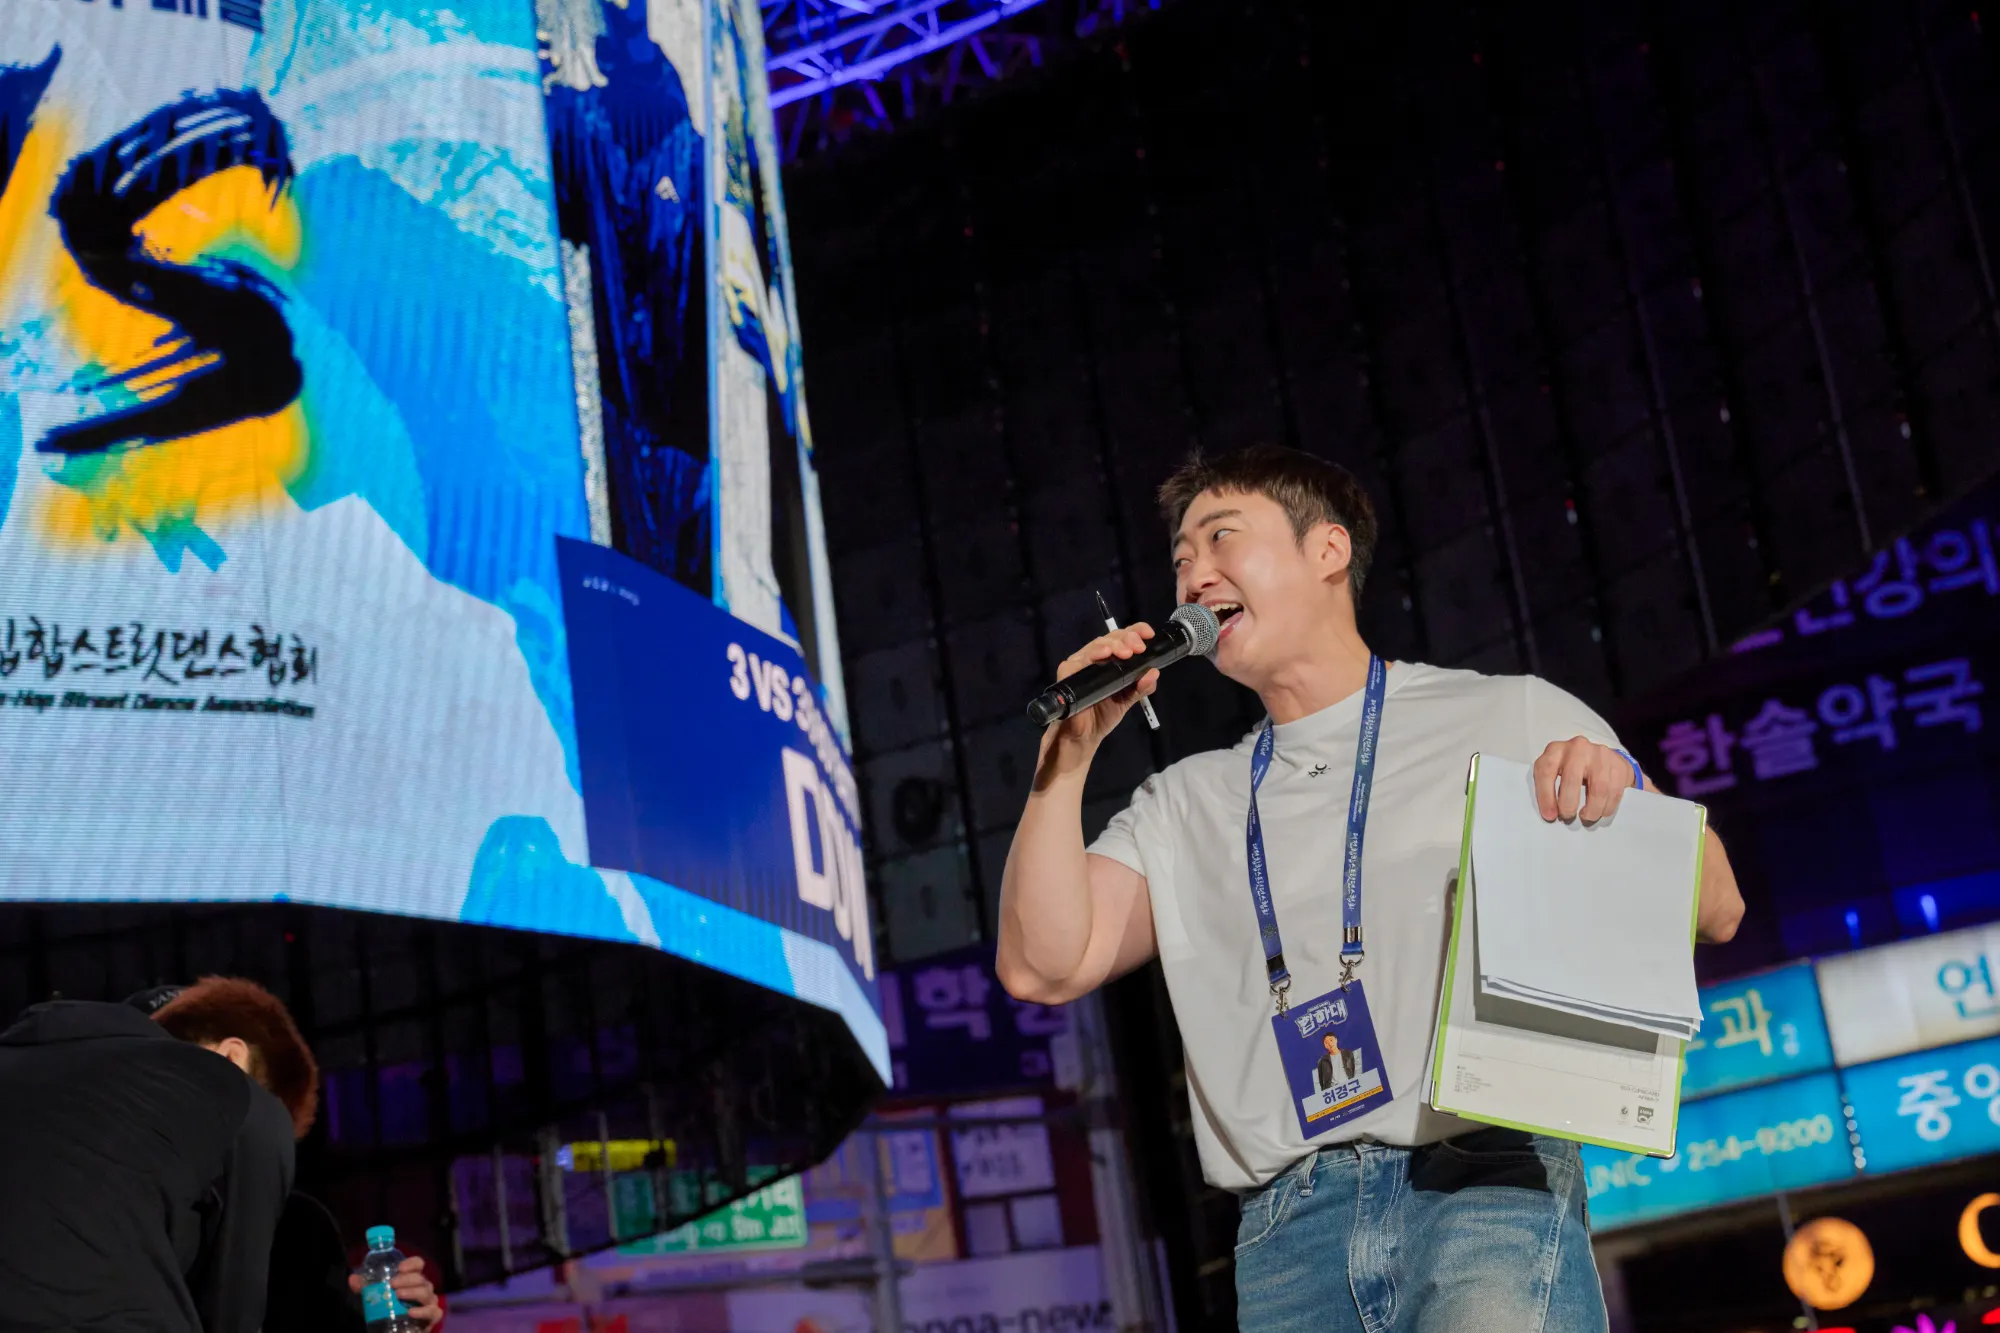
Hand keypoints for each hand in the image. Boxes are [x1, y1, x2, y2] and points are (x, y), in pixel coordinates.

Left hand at [350, 1256, 443, 1327]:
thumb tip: (353, 1278)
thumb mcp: (374, 1298)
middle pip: (421, 1278)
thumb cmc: (387, 1310)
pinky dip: (423, 1311)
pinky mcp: (432, 1317)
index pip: (418, 1264)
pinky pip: (433, 1312)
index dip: (411, 1263)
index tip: (399, 1267)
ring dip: (413, 1292)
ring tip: (398, 1295)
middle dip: (407, 1279)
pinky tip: (410, 1313)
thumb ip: (364, 1288)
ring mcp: (429, 1302)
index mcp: (412, 1279)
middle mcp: (423, 1288)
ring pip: (427, 1293)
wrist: (395, 1330)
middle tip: (392, 1284)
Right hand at [1043, 624, 1159, 755]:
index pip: (1123, 639)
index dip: (1136, 631)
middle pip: (1110, 638)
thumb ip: (1141, 687)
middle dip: (1126, 639)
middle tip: (1138, 648)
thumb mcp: (1128, 699)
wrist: (1084, 736)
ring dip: (1113, 645)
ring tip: (1125, 652)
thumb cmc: (1103, 714)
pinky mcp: (1067, 672)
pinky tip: (1104, 655)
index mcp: (1111, 660)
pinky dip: (1092, 655)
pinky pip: (1078, 660)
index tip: (1149, 634)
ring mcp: (1080, 664)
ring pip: (1096, 645)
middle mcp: (1095, 658)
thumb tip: (1154, 673)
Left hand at [1533, 736, 1639, 823]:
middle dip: (1568, 805)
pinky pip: (1614, 792)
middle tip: (1568, 816)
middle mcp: (1577, 748)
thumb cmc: (1571, 768)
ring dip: (1592, 810)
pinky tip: (1600, 811)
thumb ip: (1548, 787)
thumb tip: (1550, 814)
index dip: (1545, 797)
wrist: (1601, 757)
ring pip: (1598, 789)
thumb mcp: (1554, 771)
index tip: (1550, 815)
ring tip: (1586, 816)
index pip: (1546, 772)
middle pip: (1572, 780)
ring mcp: (1600, 755)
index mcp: (1555, 750)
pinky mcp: (1618, 764)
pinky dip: (1607, 807)